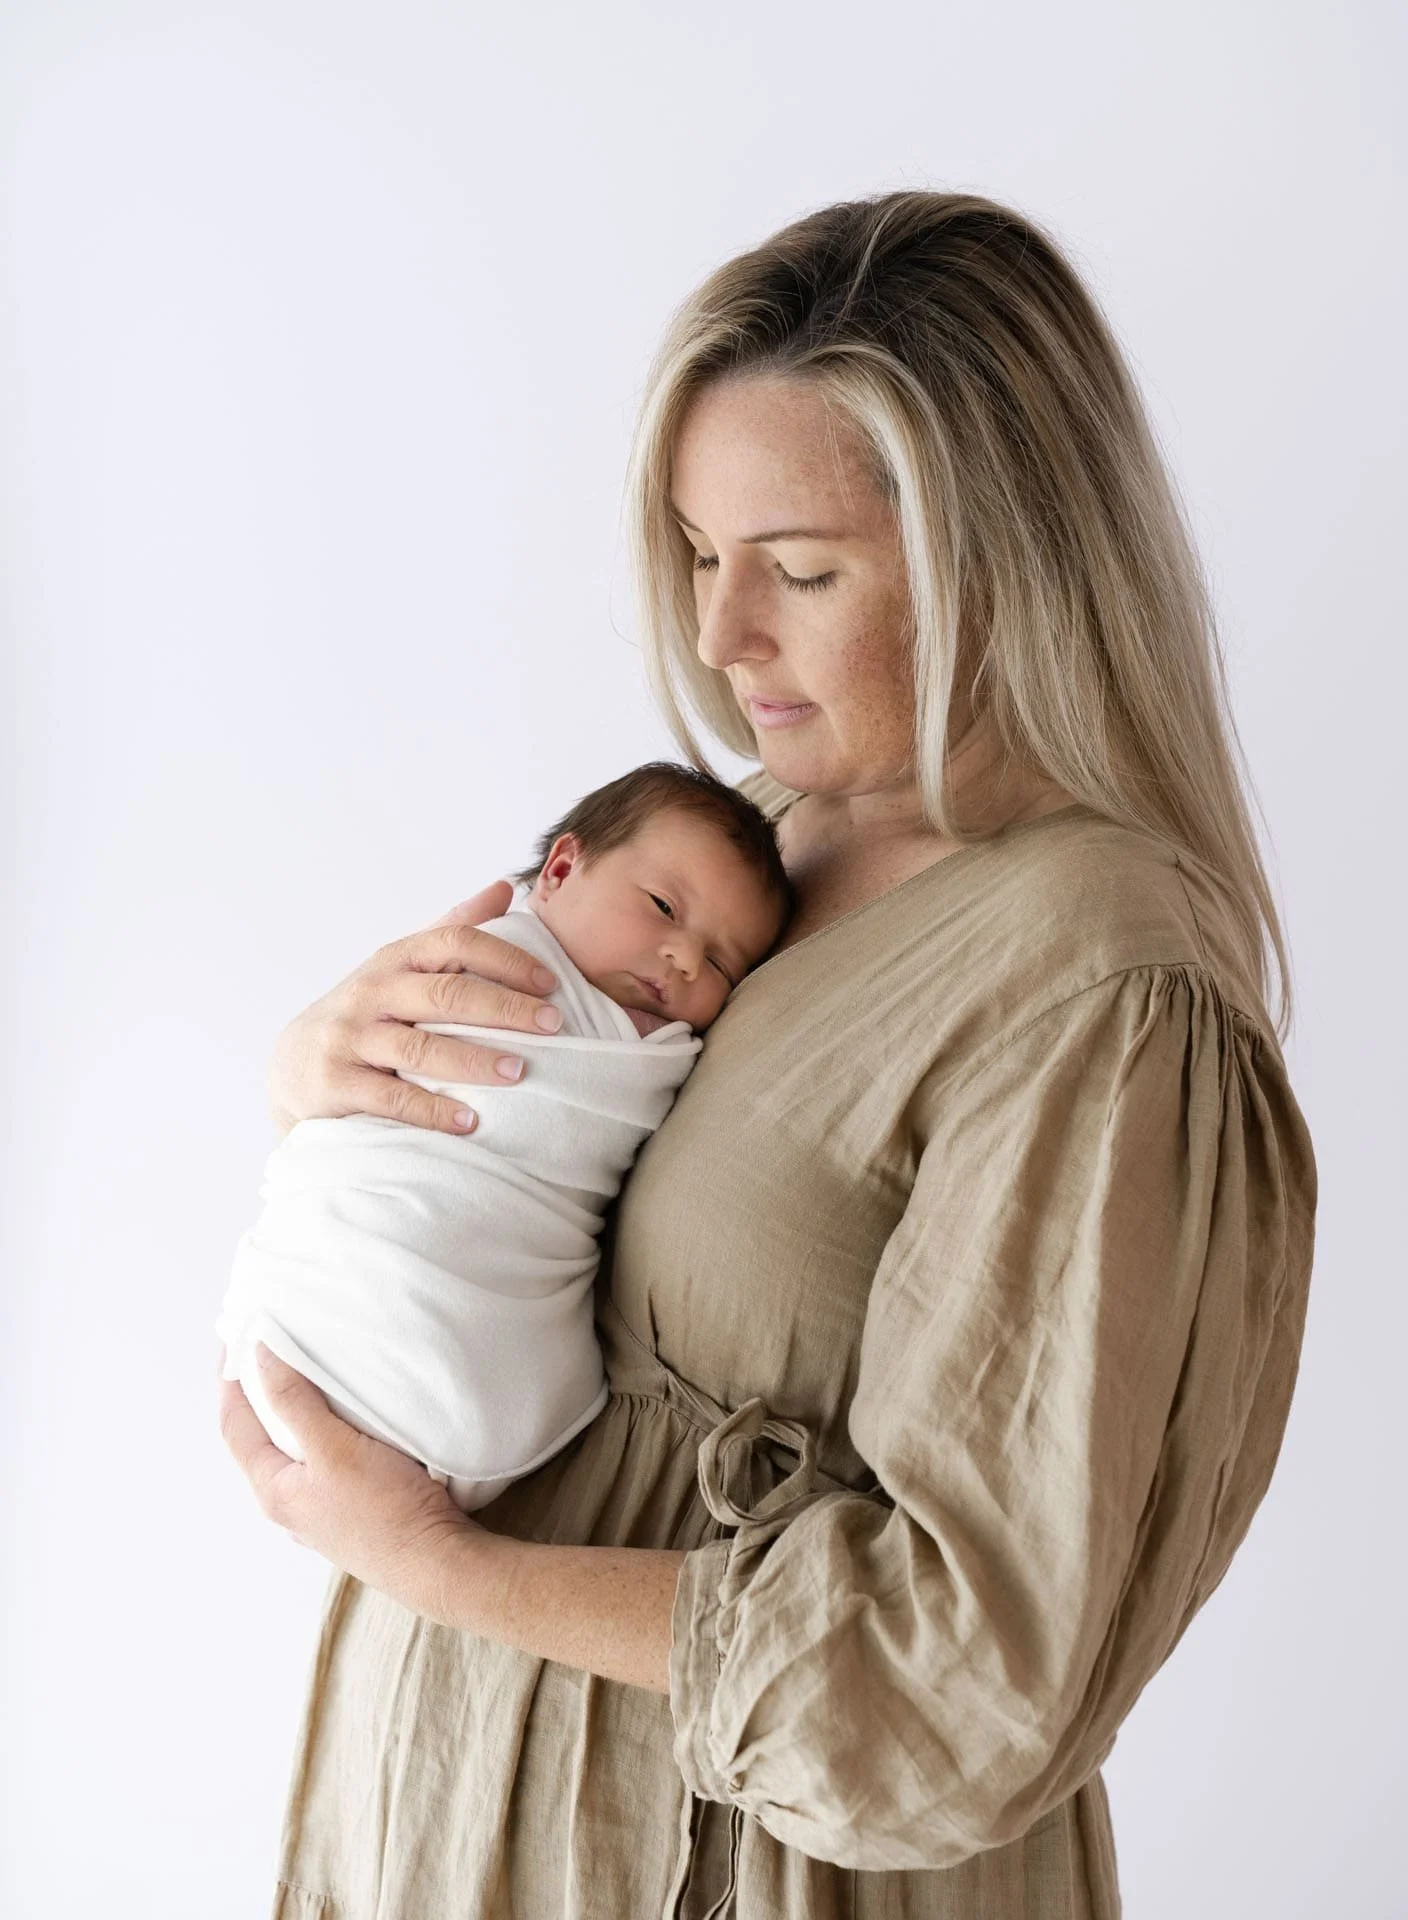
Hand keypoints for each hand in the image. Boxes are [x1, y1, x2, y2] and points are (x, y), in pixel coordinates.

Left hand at [217, 1342, 478, 1623]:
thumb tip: (262, 1355)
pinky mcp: (352, 1516)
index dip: (230, 1381)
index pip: (234, 1426)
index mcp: (274, 1491)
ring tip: (307, 1381)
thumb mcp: (334, 1447)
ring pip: (295, 1455)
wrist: (436, 1563)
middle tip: (268, 1354)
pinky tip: (346, 1425)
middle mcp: (290, 1507)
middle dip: (260, 1398)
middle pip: (260, 1442)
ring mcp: (320, 1515)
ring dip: (294, 1418)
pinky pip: (325, 1466)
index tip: (232, 1340)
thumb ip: (295, 1401)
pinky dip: (324, 1436)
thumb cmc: (385, 1509)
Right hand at [267, 881, 564, 1136]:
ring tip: (520, 1073)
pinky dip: (433, 1111)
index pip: (454, 942)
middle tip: (553, 1025)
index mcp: (395, 960)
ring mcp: (350, 1038)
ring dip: (474, 1061)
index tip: (550, 983)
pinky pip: (392, 1099)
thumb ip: (451, 927)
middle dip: (504, 1008)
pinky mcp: (336, 1083)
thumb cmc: (367, 1011)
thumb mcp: (402, 966)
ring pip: (420, 1049)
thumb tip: (505, 887)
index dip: (505, 959)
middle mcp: (371, 993)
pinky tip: (471, 1123)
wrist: (292, 1064)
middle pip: (445, 995)